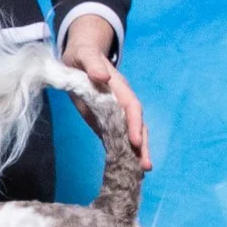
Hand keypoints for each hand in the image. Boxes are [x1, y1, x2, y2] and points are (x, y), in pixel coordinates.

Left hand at [62, 15, 150, 171]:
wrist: (80, 57)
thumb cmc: (83, 55)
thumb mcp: (84, 55)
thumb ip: (92, 64)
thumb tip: (103, 75)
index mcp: (118, 87)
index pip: (131, 107)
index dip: (135, 124)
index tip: (136, 141)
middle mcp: (121, 101)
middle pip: (136, 124)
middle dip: (142, 145)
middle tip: (146, 166)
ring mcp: (115, 112)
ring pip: (130, 133)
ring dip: (137, 151)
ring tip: (142, 171)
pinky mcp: (106, 120)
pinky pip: (117, 137)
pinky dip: (122, 151)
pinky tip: (125, 167)